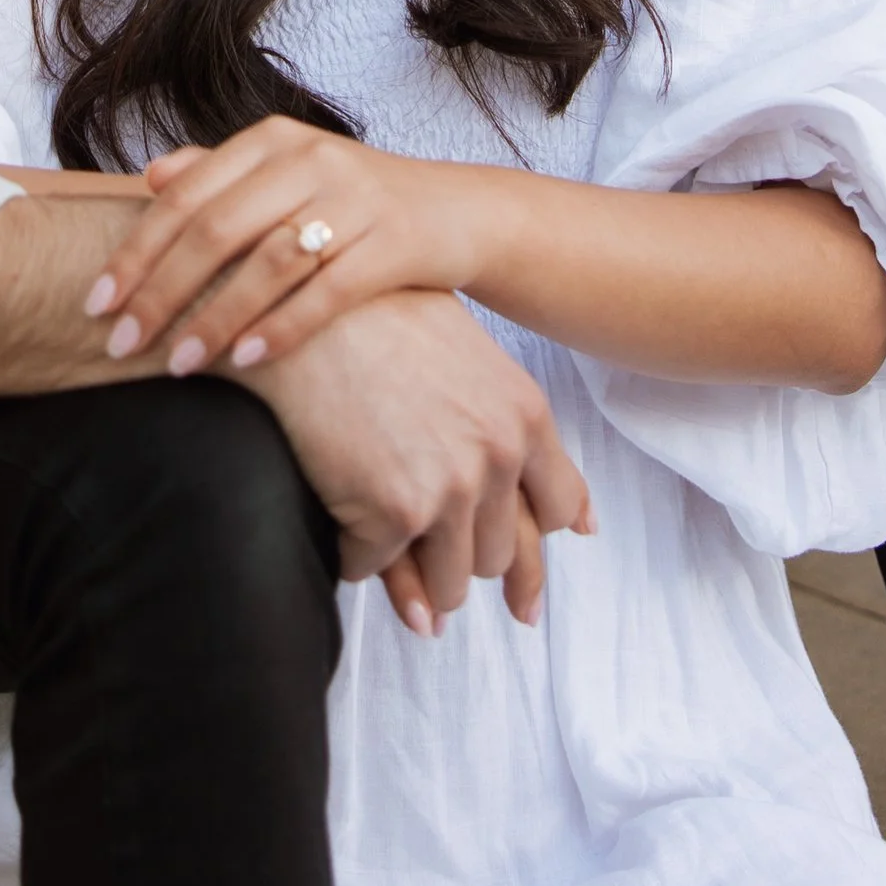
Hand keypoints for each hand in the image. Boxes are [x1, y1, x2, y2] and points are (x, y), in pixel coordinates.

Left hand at [88, 114, 484, 376]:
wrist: (460, 213)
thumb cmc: (356, 202)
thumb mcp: (289, 175)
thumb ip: (222, 174)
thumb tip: (151, 178)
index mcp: (271, 142)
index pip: (183, 197)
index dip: (133, 252)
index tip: (94, 302)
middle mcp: (309, 160)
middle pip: (215, 230)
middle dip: (159, 292)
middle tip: (118, 344)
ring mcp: (354, 200)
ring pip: (266, 262)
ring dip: (214, 318)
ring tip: (176, 364)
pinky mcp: (393, 243)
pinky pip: (327, 291)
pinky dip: (282, 327)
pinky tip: (247, 362)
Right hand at [238, 291, 590, 633]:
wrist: (306, 300)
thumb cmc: (375, 312)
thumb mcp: (468, 354)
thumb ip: (513, 426)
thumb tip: (579, 524)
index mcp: (524, 416)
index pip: (556, 509)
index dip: (532, 545)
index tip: (519, 581)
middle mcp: (497, 457)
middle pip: (497, 558)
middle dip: (458, 558)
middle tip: (421, 547)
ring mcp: (448, 489)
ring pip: (446, 585)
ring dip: (413, 577)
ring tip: (384, 547)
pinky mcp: (392, 512)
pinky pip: (372, 568)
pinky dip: (352, 554)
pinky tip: (337, 520)